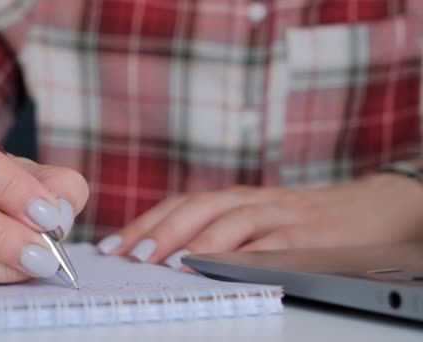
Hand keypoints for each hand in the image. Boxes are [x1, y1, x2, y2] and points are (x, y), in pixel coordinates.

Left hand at [97, 174, 422, 269]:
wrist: (370, 207)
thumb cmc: (304, 218)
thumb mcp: (257, 218)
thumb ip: (220, 231)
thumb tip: (168, 254)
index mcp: (235, 198)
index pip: (181, 205)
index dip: (145, 222)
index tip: (112, 245)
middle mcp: (252, 201)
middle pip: (197, 208)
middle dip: (158, 230)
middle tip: (128, 254)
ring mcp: (280, 215)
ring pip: (230, 220)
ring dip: (193, 239)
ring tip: (163, 261)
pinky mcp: (307, 234)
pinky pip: (271, 243)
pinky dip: (242, 254)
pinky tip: (219, 265)